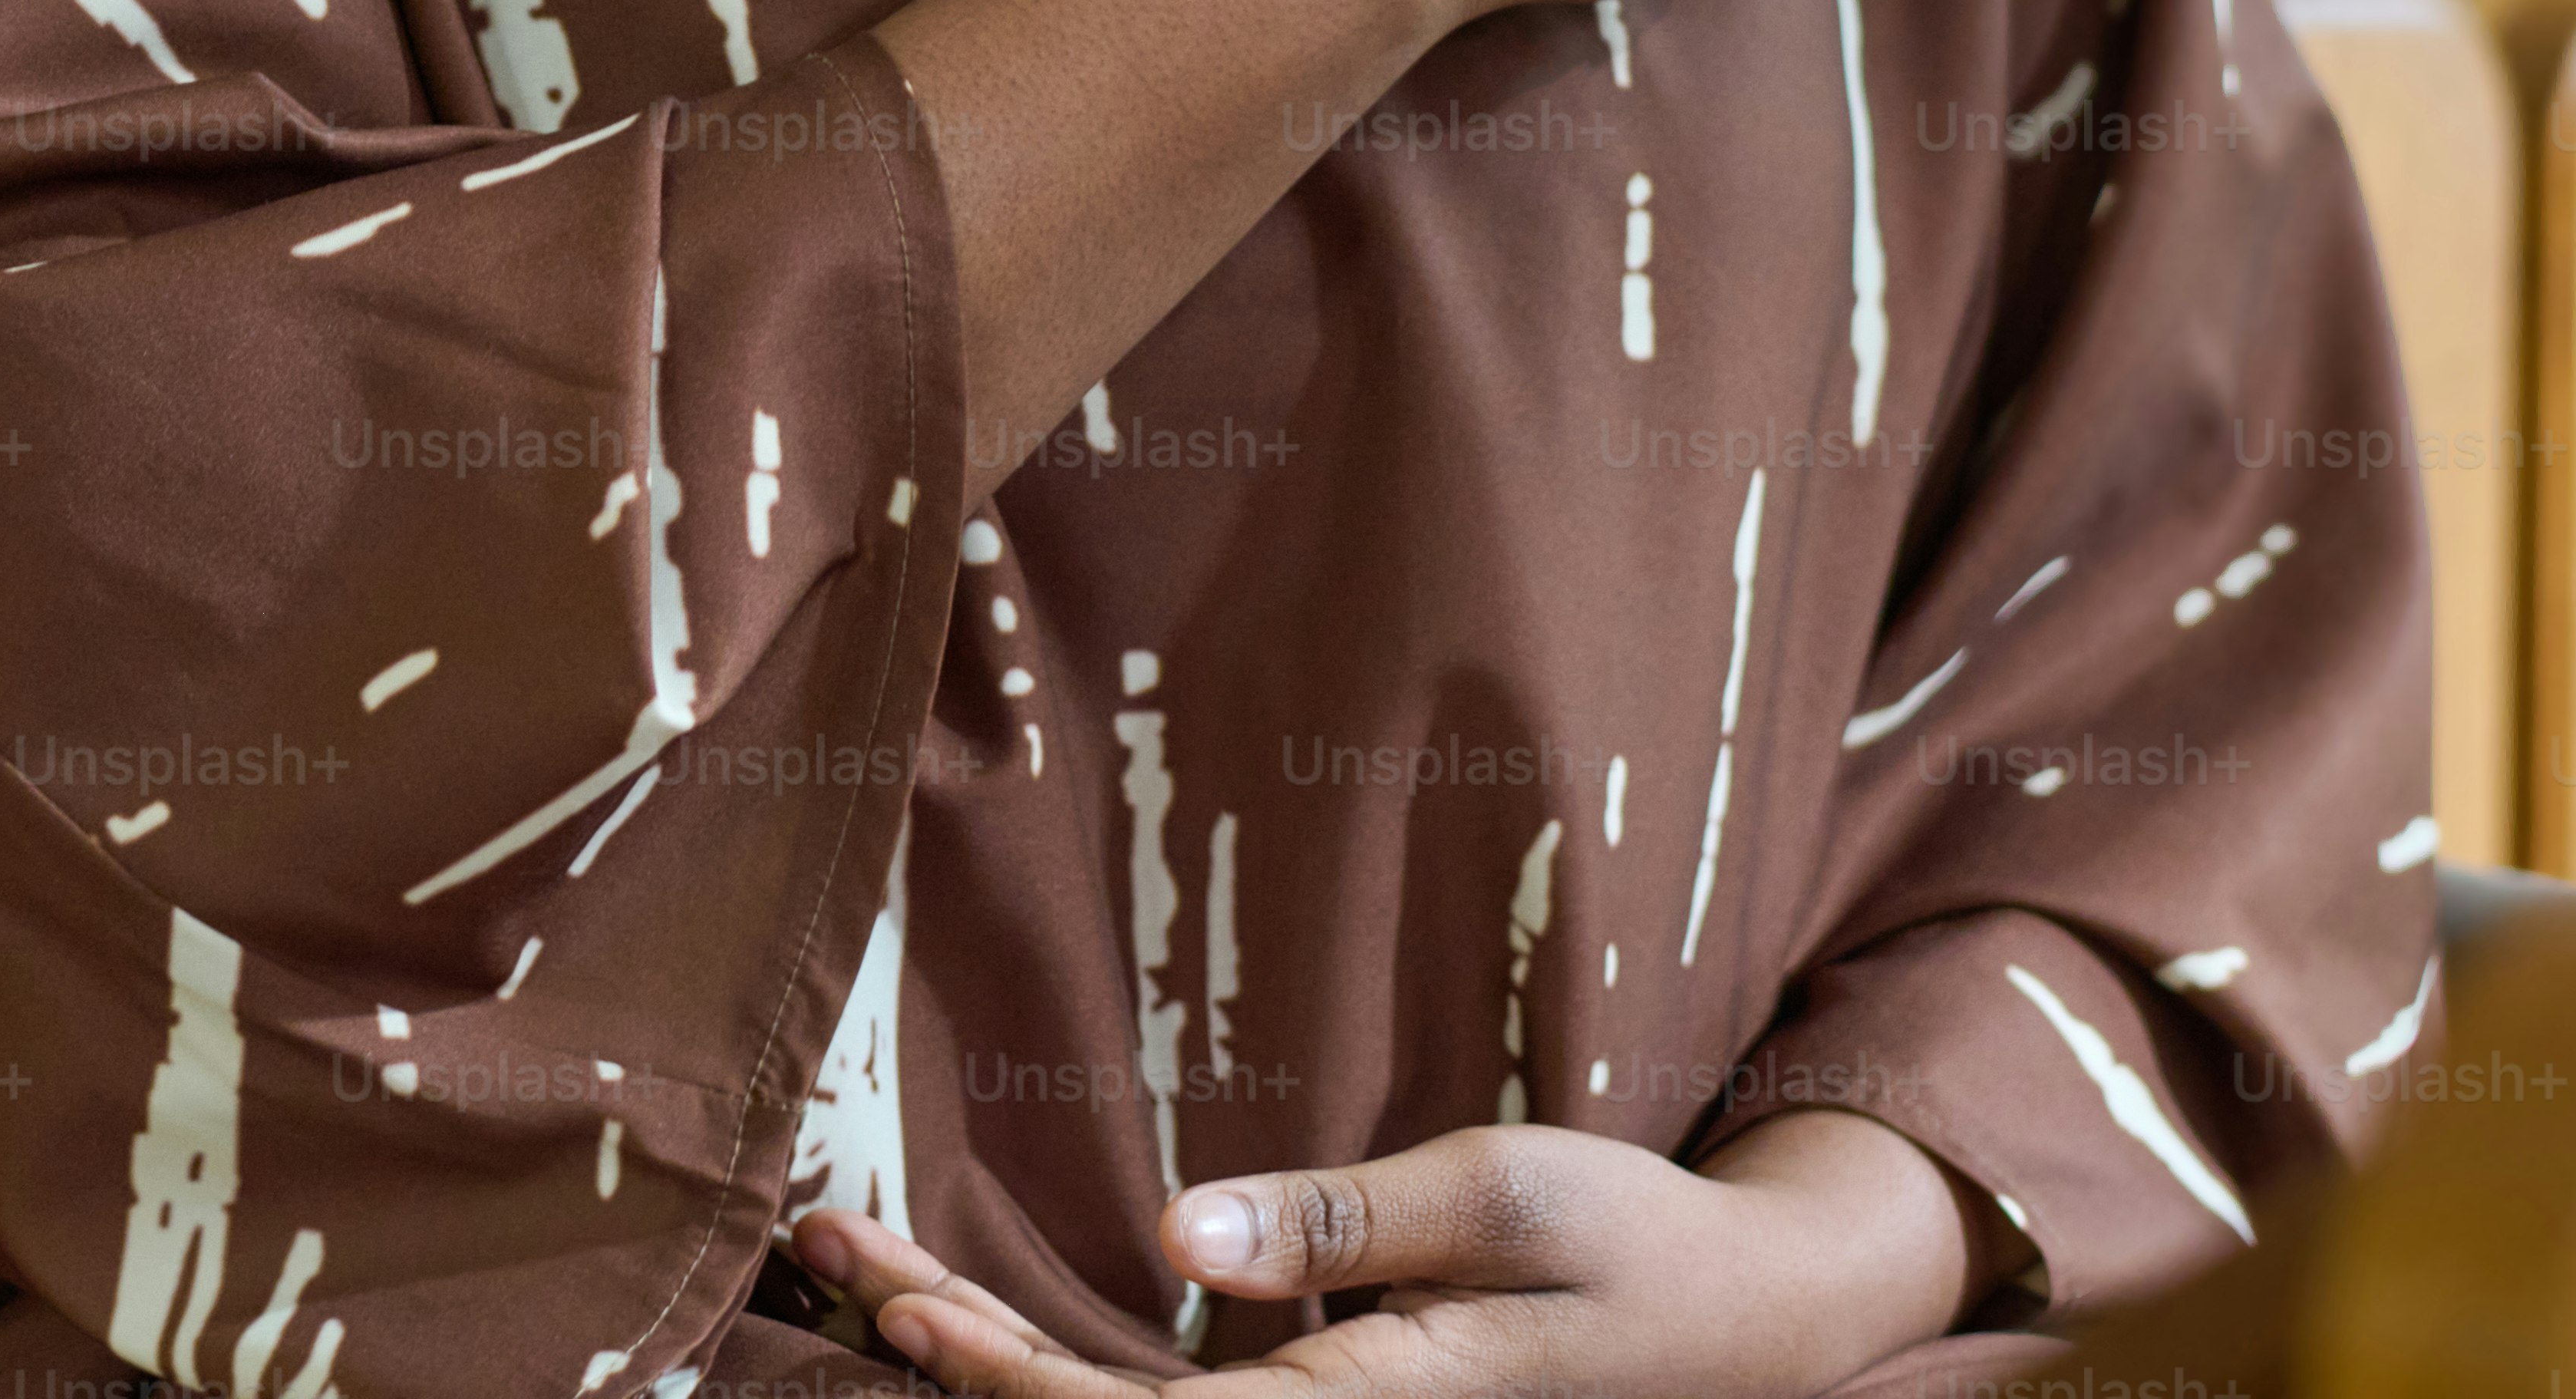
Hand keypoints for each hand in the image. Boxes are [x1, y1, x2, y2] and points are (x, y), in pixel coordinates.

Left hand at [792, 1109, 1985, 1396]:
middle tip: (822, 1249)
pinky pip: (1163, 1396)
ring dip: (986, 1351)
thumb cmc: (1636, 1243)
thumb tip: (1184, 1240)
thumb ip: (1342, 1225)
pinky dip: (1055, 1352)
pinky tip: (979, 1310)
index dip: (1007, 1382)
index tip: (895, 1306)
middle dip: (953, 1352)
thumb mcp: (1504, 1197)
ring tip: (859, 1270)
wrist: (1754, 1316)